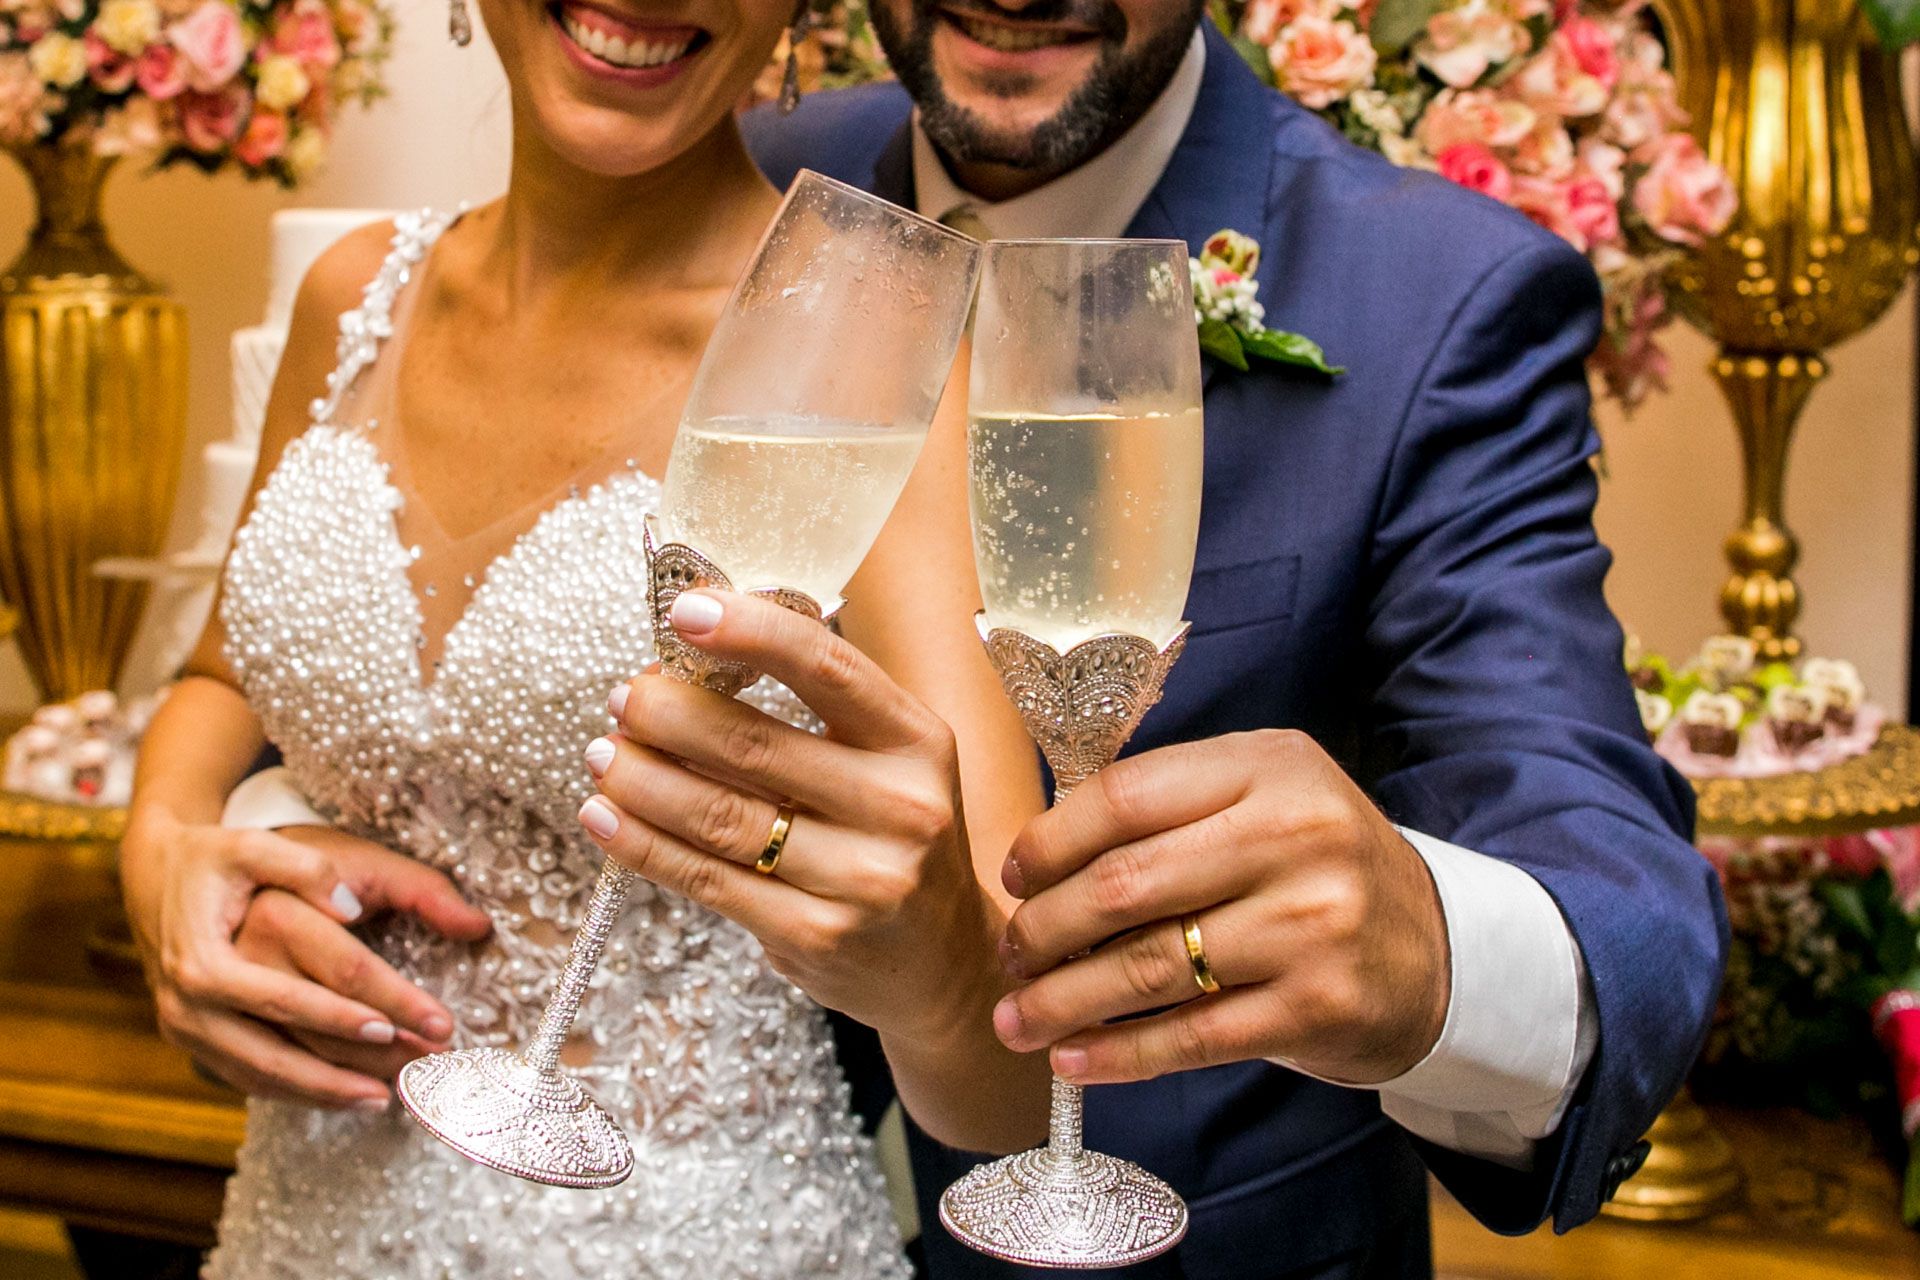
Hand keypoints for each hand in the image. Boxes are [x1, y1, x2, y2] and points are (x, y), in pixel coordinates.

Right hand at [122, 815, 490, 1107]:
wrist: (151, 876)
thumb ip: (312, 870)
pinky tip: (343, 1095)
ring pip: (270, 1072)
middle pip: (298, 1039)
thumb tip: (356, 907)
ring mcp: (188, 1024)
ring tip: (391, 1095)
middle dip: (368, 1059)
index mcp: (219, 948)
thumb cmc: (219, 858)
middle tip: (428, 1068)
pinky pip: (249, 1076)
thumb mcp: (259, 845)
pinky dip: (297, 1090)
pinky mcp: (190, 1038)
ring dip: (331, 1089)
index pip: (324, 977)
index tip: (434, 1020)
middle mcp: (197, 995)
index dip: (385, 999)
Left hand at [584, 589, 998, 1047]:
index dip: (750, 633)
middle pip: (754, 744)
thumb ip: (819, 710)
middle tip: (625, 700)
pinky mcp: (816, 936)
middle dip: (667, 713)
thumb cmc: (896, 839)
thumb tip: (698, 654)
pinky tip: (607, 818)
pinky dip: (644, 844)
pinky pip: (708, 880)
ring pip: (719, 816)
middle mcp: (901, 807)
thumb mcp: (891, 761)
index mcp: (918, 740)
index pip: (828, 668)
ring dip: (641, 780)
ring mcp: (862, 878)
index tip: (683, 613)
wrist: (943, 961)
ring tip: (602, 755)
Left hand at [991, 730, 1449, 1085]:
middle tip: (1011, 955)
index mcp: (1268, 767)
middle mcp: (1294, 836)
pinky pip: (1191, 1036)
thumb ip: (1171, 807)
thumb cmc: (1316, 868)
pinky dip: (1119, 1053)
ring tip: (1016, 1020)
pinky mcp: (1317, 1007)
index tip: (1014, 877)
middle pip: (1126, 884)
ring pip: (1149, 966)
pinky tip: (1072, 1061)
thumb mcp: (1264, 798)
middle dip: (1045, 927)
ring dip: (1063, 999)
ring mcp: (1311, 924)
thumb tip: (1039, 854)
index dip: (1051, 842)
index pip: (1126, 797)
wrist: (1438, 950)